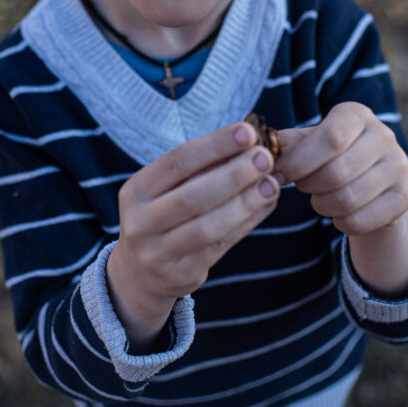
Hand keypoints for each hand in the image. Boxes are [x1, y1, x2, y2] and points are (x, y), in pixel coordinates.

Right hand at [107, 121, 279, 349]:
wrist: (140, 272)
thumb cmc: (163, 215)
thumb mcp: (167, 189)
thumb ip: (202, 169)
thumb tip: (250, 143)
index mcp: (137, 190)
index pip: (177, 161)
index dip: (214, 145)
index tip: (247, 132)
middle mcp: (141, 222)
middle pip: (192, 196)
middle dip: (234, 174)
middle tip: (265, 158)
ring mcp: (159, 253)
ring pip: (207, 227)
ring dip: (244, 204)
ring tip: (271, 185)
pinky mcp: (181, 274)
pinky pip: (220, 247)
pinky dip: (246, 224)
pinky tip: (265, 206)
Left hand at [275, 102, 407, 295]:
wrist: (373, 182)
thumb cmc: (331, 156)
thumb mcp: (310, 142)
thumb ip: (289, 143)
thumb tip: (266, 143)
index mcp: (356, 114)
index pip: (330, 138)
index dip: (300, 161)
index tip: (280, 173)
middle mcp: (384, 135)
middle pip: (336, 173)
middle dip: (308, 185)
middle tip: (301, 186)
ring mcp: (399, 166)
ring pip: (347, 199)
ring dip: (322, 205)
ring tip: (318, 198)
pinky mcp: (405, 197)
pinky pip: (360, 220)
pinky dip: (340, 222)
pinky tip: (337, 213)